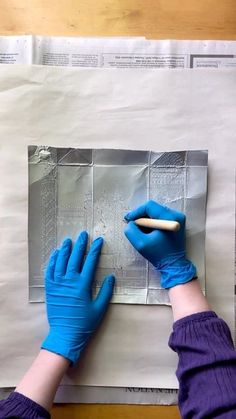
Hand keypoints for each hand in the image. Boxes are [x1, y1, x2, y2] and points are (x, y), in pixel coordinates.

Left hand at [41, 231, 114, 364]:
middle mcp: (70, 281)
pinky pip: (50, 271)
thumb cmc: (84, 323)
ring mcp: (58, 284)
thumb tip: (111, 277)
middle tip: (83, 234)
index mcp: (83, 285)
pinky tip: (56, 254)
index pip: (90, 262)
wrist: (65, 335)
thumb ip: (106, 291)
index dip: (95, 250)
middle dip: (80, 244)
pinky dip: (53, 260)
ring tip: (68, 240)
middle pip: (75, 257)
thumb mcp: (100, 309)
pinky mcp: (50, 288)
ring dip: (65, 249)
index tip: (99, 240)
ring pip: (61, 261)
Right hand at [124, 200, 195, 288]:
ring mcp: (177, 219)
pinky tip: (147, 233)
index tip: (128, 221)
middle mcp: (176, 215)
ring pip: (155, 213)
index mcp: (170, 217)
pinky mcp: (175, 224)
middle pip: (152, 209)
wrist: (174, 266)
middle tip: (132, 226)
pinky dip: (151, 224)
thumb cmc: (159, 255)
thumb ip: (132, 231)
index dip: (136, 212)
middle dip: (140, 217)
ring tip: (140, 231)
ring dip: (145, 221)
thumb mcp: (141, 244)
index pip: (149, 206)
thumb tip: (130, 223)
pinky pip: (159, 218)